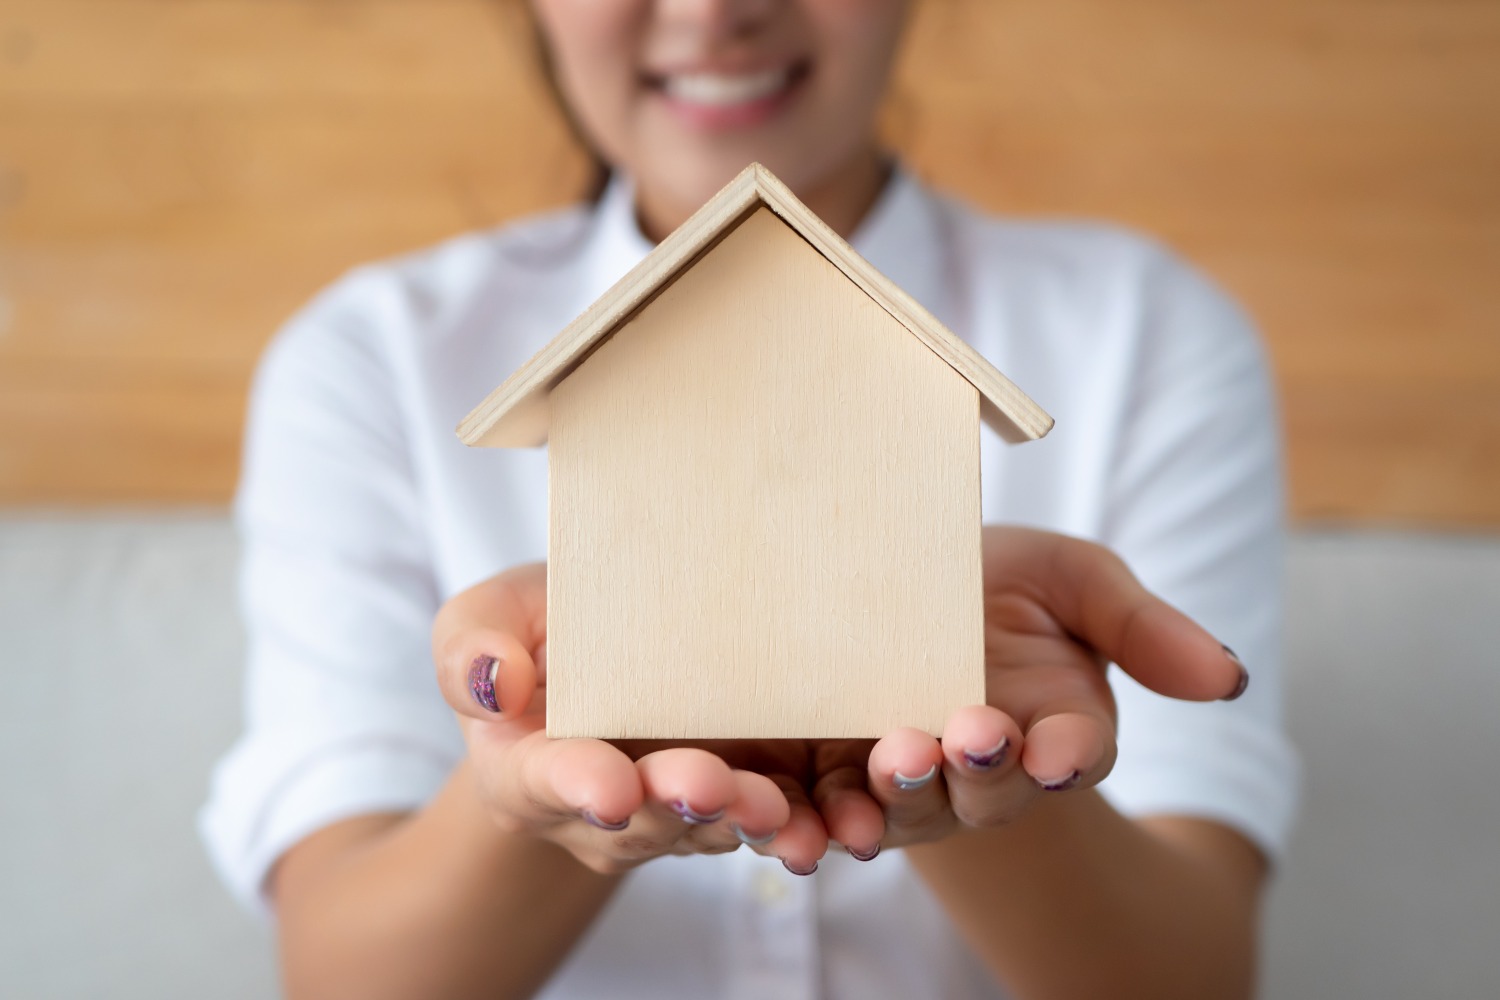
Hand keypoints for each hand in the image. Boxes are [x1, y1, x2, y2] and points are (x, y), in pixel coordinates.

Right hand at [432, 564, 828, 873]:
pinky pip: (777, 821)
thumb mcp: (489, 615)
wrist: (614, 639)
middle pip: (638, 818)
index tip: (607, 788)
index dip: (575, 786)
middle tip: (706, 785)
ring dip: (747, 822)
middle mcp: (602, 810)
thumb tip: (495, 683)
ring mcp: (677, 810)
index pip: (543, 782)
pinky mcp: (745, 792)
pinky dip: (810, 824)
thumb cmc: (541, 625)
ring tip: (779, 810)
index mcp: (527, 767)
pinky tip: (840, 823)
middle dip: (675, 803)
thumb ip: (470, 647)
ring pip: (712, 828)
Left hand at [801, 527, 1250, 856]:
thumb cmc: (991, 575)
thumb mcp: (1071, 579)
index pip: (1075, 752)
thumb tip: (1229, 678)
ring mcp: (912, 780)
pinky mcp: (839, 778)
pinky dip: (830, 825)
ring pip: (914, 810)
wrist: (885, 571)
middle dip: (983, 771)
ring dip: (906, 796)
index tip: (1060, 749)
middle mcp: (988, 768)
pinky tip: (822, 822)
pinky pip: (836, 816)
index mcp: (1058, 727)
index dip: (1069, 753)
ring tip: (897, 761)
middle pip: (993, 793)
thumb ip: (1142, 627)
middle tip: (970, 735)